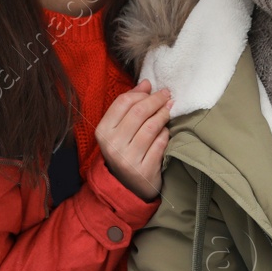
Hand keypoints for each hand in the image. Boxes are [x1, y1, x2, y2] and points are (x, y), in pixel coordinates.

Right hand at [96, 79, 171, 200]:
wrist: (128, 187)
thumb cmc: (125, 151)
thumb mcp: (119, 129)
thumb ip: (129, 105)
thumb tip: (146, 83)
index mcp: (103, 132)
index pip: (123, 102)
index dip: (141, 93)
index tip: (154, 89)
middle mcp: (112, 145)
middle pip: (139, 112)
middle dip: (156, 100)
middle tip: (167, 96)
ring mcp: (128, 159)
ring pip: (151, 126)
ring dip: (163, 115)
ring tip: (169, 110)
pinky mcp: (144, 170)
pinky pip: (160, 143)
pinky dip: (166, 134)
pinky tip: (166, 131)